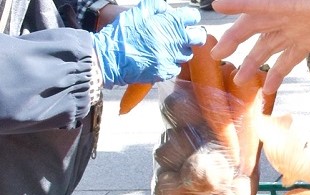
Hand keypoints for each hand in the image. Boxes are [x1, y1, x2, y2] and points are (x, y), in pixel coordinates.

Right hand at [92, 0, 206, 86]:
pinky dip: (171, 63)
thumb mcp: (137, 12)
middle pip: (198, 38)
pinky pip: (176, 67)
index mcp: (168, 23)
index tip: (187, 19)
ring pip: (187, 54)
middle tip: (185, 36)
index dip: (190, 17)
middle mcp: (174, 40)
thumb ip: (156, 6)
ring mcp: (171, 57)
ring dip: (180, 50)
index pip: (192, 16)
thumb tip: (169, 9)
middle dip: (194, 36)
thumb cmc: (121, 33)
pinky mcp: (166, 71)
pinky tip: (159, 59)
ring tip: (166, 48)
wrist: (109, 58)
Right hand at [211, 0, 309, 93]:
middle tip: (216, 54)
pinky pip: (288, 57)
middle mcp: (294, 15)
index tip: (216, 5)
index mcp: (298, 3)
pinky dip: (277, 72)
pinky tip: (268, 90)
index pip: (263, 3)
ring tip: (238, 81)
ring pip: (268, 44)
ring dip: (252, 61)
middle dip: (236, 38)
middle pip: (257, 25)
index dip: (240, 4)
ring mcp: (300, 28)